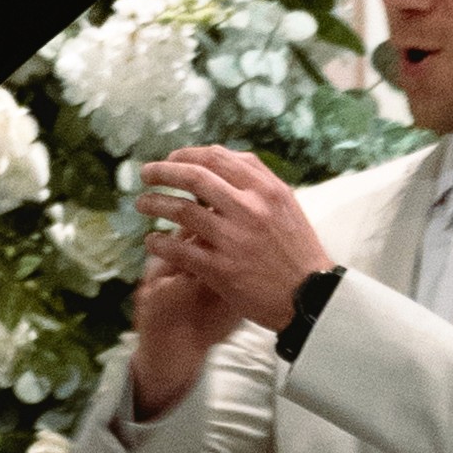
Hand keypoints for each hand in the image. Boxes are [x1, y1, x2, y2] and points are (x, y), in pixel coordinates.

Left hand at [130, 141, 322, 397]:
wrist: (311, 297)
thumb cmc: (297, 251)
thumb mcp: (286, 207)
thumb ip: (257, 183)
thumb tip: (225, 161)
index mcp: (266, 190)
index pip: (218, 158)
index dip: (188, 154)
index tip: (172, 159)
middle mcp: (249, 208)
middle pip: (194, 177)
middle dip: (163, 172)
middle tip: (145, 173)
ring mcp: (233, 238)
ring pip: (181, 211)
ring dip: (155, 203)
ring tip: (141, 204)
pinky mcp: (220, 269)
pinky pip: (179, 250)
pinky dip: (159, 243)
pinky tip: (150, 241)